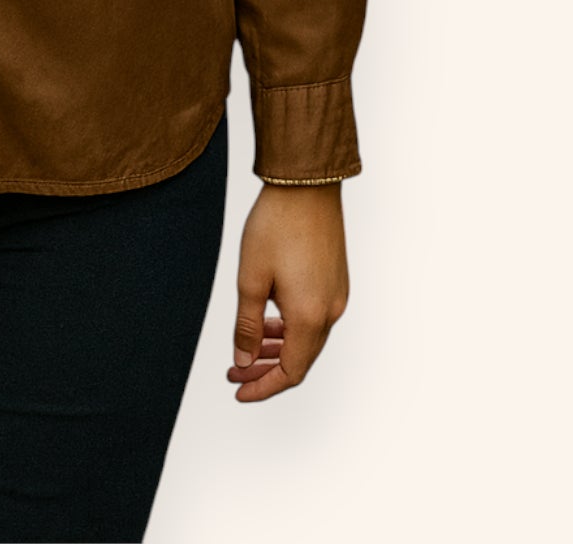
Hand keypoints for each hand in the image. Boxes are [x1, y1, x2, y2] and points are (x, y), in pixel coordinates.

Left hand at [227, 183, 349, 400]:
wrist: (306, 182)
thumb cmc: (277, 224)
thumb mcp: (251, 277)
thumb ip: (247, 325)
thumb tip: (243, 360)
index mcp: (310, 316)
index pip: (290, 372)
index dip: (263, 387)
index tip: (239, 390)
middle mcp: (330, 310)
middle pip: (301, 360)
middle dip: (267, 370)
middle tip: (236, 370)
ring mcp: (337, 294)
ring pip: (308, 339)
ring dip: (280, 349)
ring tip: (249, 348)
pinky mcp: (336, 279)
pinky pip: (315, 318)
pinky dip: (292, 329)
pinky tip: (270, 320)